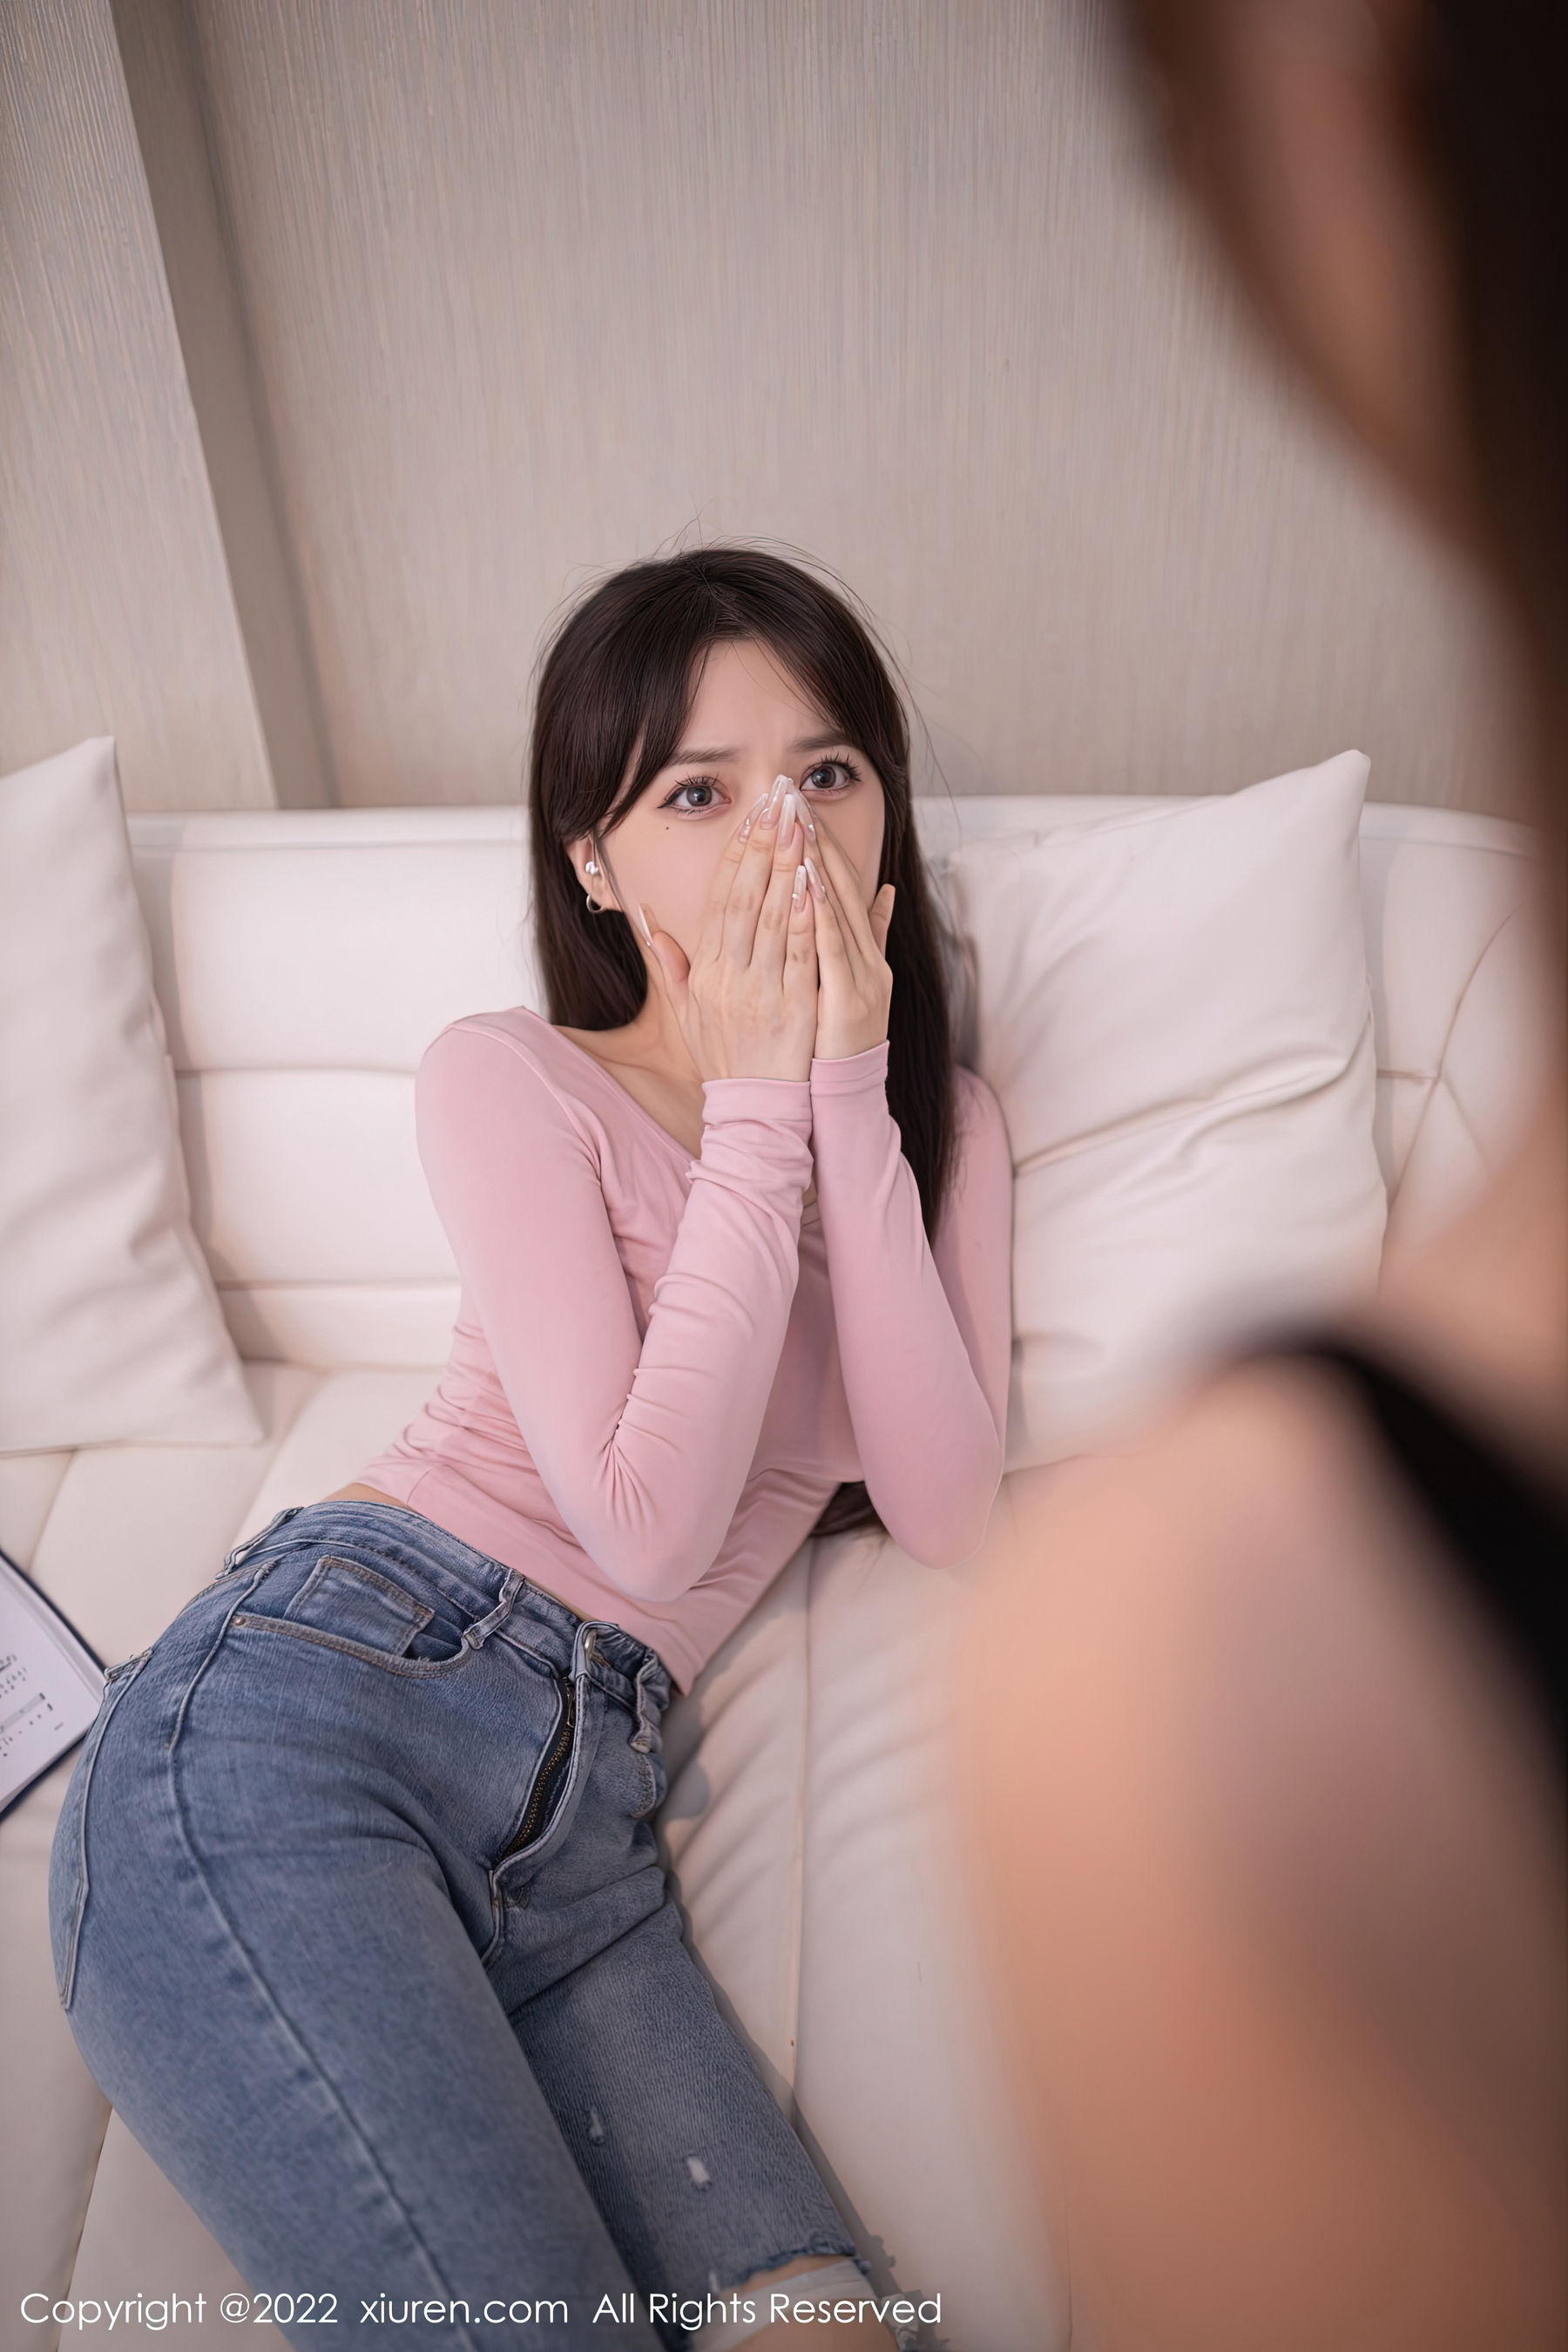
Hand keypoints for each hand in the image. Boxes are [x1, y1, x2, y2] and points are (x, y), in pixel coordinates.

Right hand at [641, 776, 818, 1082]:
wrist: (753, 1112)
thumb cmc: (725, 1060)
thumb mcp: (688, 1014)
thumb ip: (673, 966)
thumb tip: (651, 925)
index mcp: (707, 972)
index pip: (721, 901)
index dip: (736, 855)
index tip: (752, 817)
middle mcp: (730, 976)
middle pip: (745, 899)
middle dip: (762, 845)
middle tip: (778, 801)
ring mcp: (762, 991)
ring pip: (774, 919)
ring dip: (786, 868)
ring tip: (799, 825)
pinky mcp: (794, 1008)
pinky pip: (800, 955)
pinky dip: (807, 918)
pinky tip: (815, 884)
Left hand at [798, 803, 894, 1060]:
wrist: (848, 1093)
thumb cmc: (839, 1038)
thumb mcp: (856, 979)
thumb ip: (870, 934)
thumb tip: (884, 891)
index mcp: (863, 950)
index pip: (841, 885)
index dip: (821, 844)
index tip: (797, 807)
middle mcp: (867, 957)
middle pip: (841, 887)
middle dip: (817, 840)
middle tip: (793, 797)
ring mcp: (861, 976)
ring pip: (839, 910)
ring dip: (820, 864)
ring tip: (800, 825)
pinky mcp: (850, 998)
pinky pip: (833, 949)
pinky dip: (822, 913)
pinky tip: (808, 881)